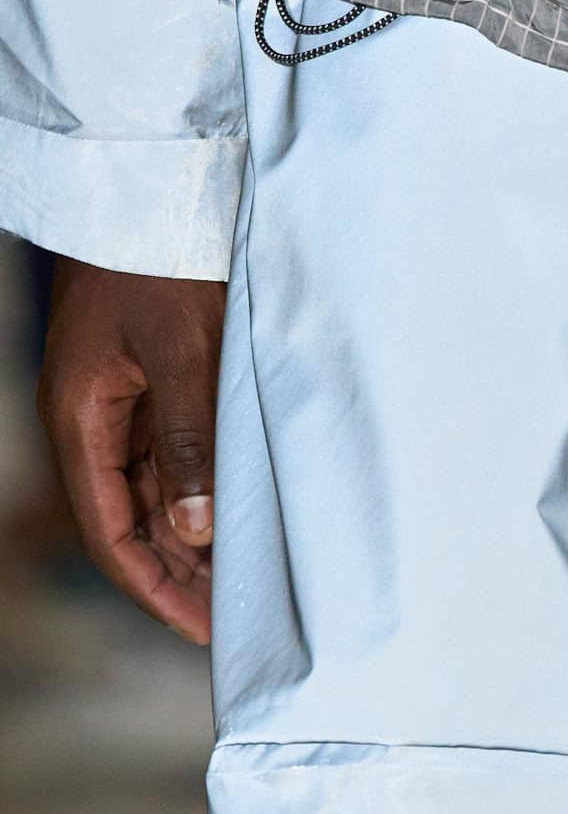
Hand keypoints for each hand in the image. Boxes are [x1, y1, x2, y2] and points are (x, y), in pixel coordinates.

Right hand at [37, 262, 226, 642]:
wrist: (151, 185)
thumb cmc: (160, 260)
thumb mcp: (182, 351)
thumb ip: (189, 441)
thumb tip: (195, 529)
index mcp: (80, 420)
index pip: (110, 533)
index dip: (153, 587)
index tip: (203, 628)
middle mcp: (91, 421)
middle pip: (129, 522)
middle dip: (177, 574)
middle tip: (235, 617)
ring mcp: (119, 403)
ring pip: (150, 494)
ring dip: (189, 539)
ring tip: (240, 583)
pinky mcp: (149, 383)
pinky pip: (167, 458)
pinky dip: (198, 494)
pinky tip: (234, 518)